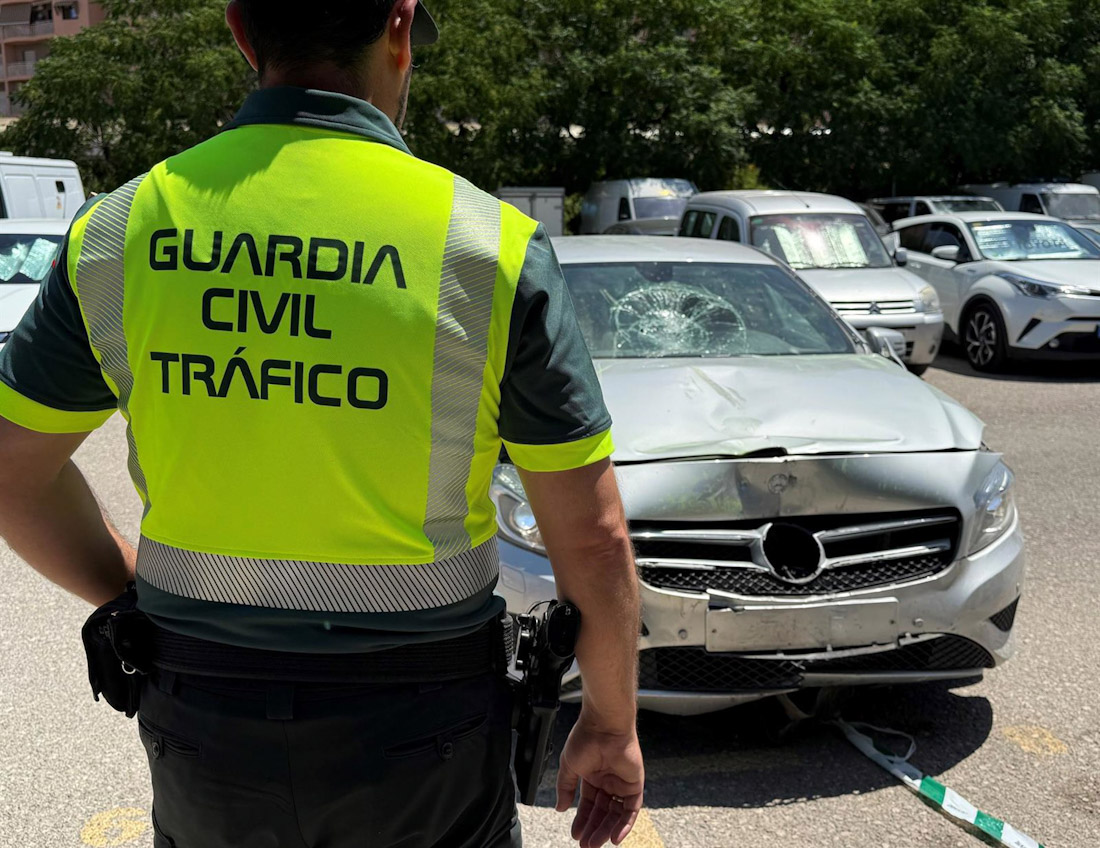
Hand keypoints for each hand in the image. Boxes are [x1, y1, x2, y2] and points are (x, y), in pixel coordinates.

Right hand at [555, 712, 644, 847]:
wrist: (604, 726)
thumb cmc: (585, 739)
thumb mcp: (569, 766)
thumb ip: (565, 788)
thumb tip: (560, 808)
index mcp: (592, 776)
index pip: (588, 804)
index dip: (582, 820)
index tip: (575, 834)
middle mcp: (608, 781)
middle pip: (602, 812)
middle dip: (594, 829)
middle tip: (586, 845)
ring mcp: (622, 783)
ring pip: (616, 814)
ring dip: (607, 830)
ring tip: (596, 844)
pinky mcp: (634, 784)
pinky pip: (631, 809)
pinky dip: (624, 824)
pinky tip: (615, 837)